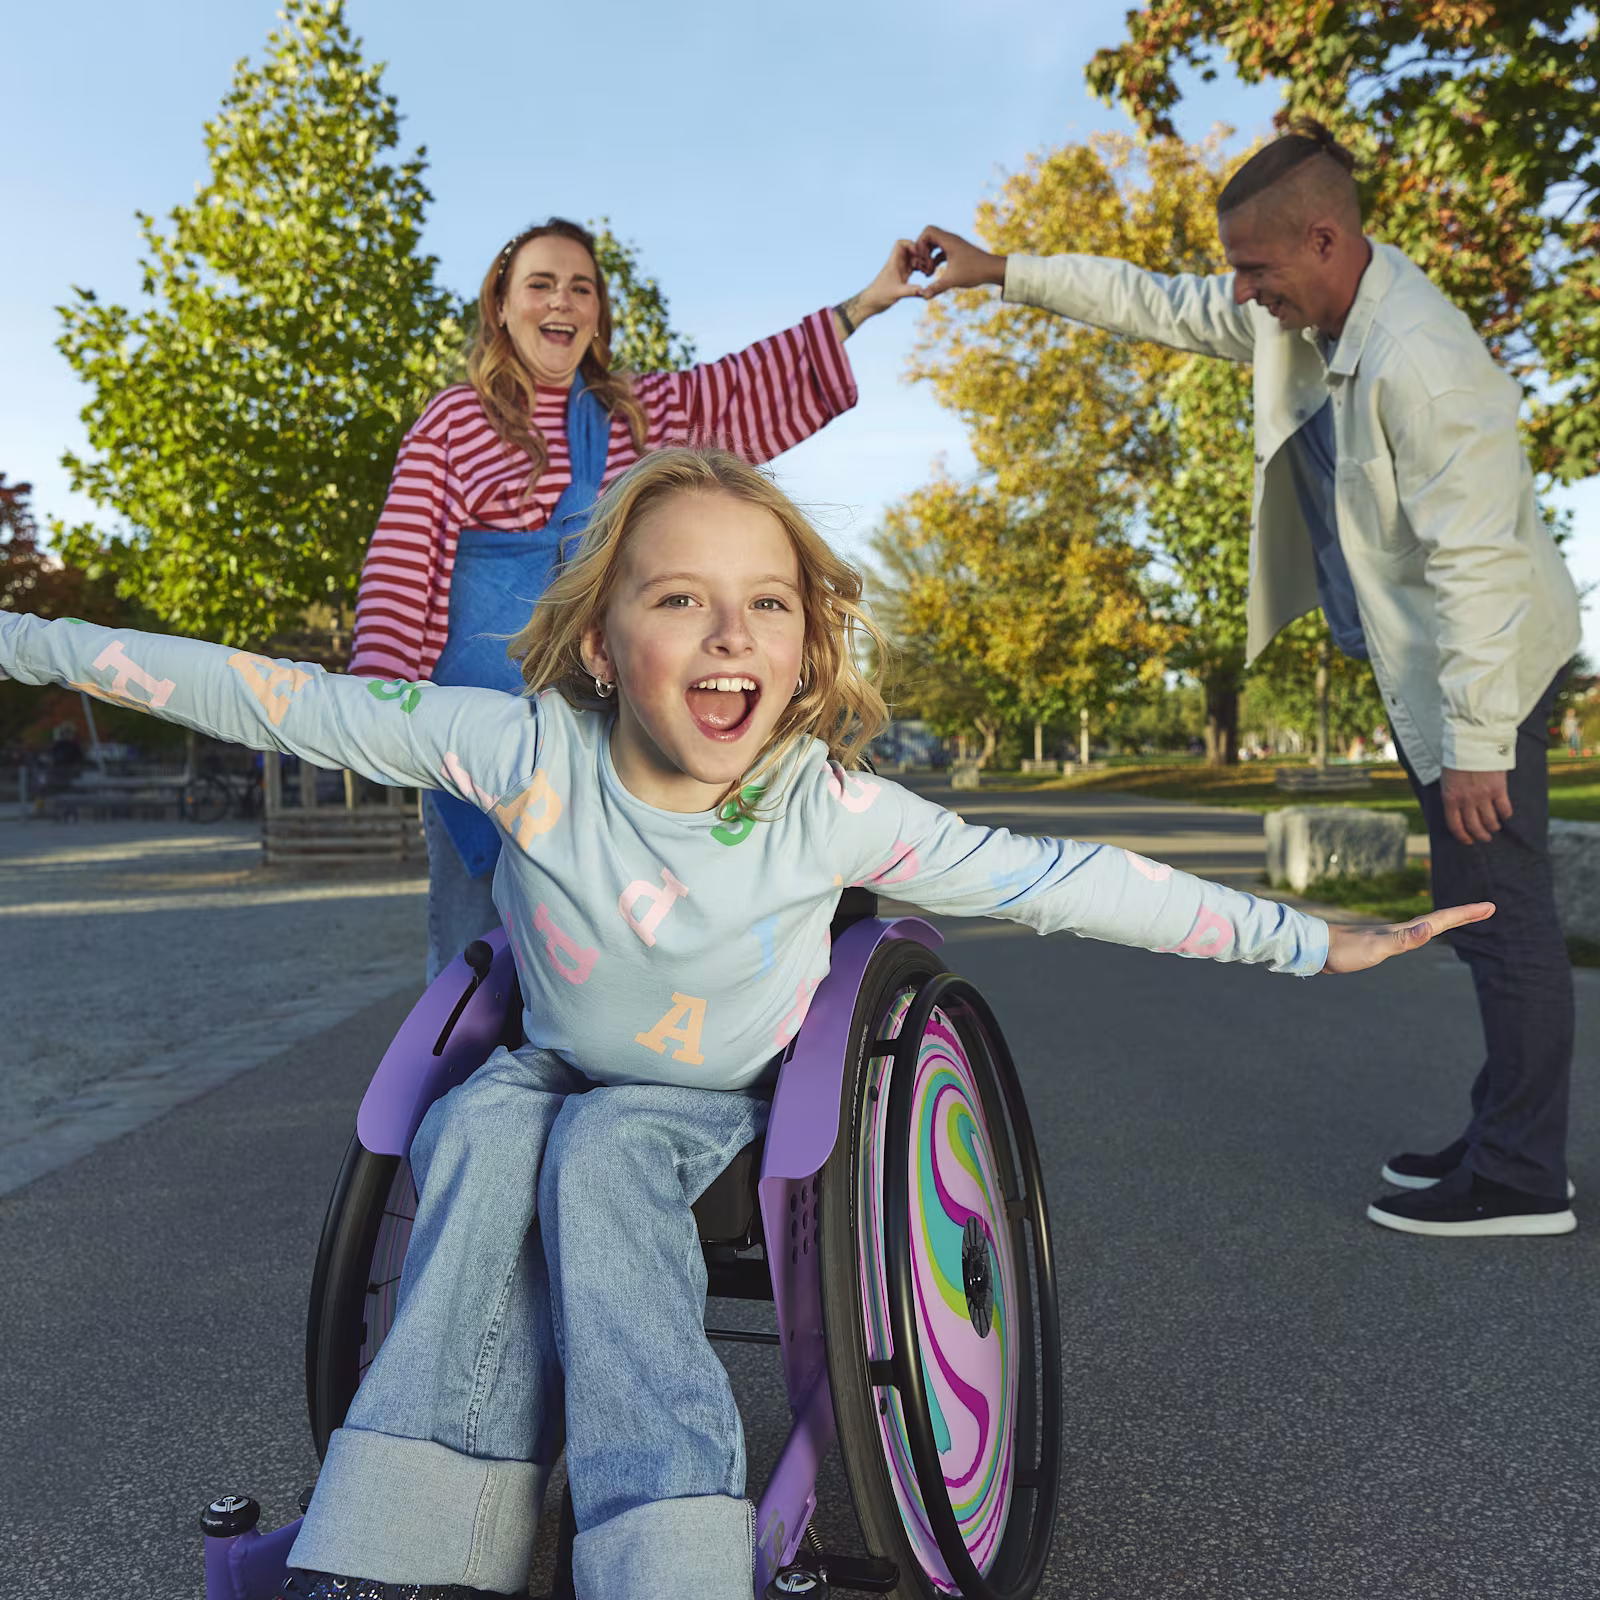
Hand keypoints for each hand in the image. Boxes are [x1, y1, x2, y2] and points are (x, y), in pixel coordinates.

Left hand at [832, 241, 927, 339]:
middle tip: (927, 263)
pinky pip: (914, 268)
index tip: (918, 254)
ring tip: (928, 271)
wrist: (871, 303)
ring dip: (922, 262)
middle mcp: (897, 264)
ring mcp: (900, 270)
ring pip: (913, 258)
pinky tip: (926, 275)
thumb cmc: (879, 296)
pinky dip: (920, 268)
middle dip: (920, 253)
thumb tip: (923, 291)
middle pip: (910, 249)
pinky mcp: (902, 277)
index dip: (911, 244)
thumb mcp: (896, 293)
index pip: (901, 244)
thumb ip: (910, 291)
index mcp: (893, 262)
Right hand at [912, 225, 1006, 297]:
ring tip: (928, 272)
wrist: (993, 269)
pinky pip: (941, 252)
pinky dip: (935, 260)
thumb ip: (936, 287)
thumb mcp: (953, 280)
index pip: (927, 231)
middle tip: (923, 265)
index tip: (922, 259)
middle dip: (922, 251)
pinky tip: (934, 274)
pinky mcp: (957, 252)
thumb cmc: (975, 271)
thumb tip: (923, 296)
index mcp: (949, 241)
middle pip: (929, 237)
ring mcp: (954, 245)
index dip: (920, 244)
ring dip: (928, 257)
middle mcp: (951, 240)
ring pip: (934, 245)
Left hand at [1322, 901, 1493, 973]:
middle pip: (1439, 919)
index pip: (1442, 919)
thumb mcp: (1377, 948)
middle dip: (1464, 914)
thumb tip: (1428, 928)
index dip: (1466, 913)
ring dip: (1447, 920)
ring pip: (1426, 925)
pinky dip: (1426, 931)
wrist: (1316, 948)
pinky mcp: (1380, 943)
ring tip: (1462, 918)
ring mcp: (1390, 935)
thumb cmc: (1345, 951)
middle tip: (1488, 908)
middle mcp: (1400, 929)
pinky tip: (1422, 934)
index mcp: (1404, 930)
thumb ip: (1403, 940)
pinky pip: (1413, 934)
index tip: (1490, 906)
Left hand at [1441, 766, 1511, 844]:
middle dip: (1480, 835)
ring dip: (1493, 827)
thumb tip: (1457, 809)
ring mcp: (1483, 796)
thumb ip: (1452, 795)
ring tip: (1494, 828)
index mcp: (1450, 798)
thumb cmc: (1457, 759)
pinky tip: (1505, 815)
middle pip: (1474, 826)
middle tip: (1484, 837)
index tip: (1468, 840)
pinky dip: (1505, 815)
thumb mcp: (1447, 779)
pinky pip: (1504, 809)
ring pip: (1490, 821)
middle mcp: (1466, 801)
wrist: (1473, 743)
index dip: (1462, 836)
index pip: (1455, 825)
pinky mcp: (1498, 789)